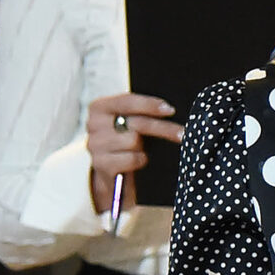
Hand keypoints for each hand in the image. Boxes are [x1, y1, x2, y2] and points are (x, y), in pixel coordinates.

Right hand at [87, 92, 181, 214]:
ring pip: (133, 141)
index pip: (127, 101)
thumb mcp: (129, 123)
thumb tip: (168, 108)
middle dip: (163, 128)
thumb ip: (140, 113)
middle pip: (136, 122)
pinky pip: (131, 158)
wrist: (112, 173)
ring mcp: (95, 145)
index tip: (170, 110)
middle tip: (181, 133)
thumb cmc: (125, 141)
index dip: (150, 104)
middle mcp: (94, 124)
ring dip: (145, 148)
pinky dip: (140, 160)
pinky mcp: (100, 164)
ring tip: (145, 150)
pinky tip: (139, 161)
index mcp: (99, 107)